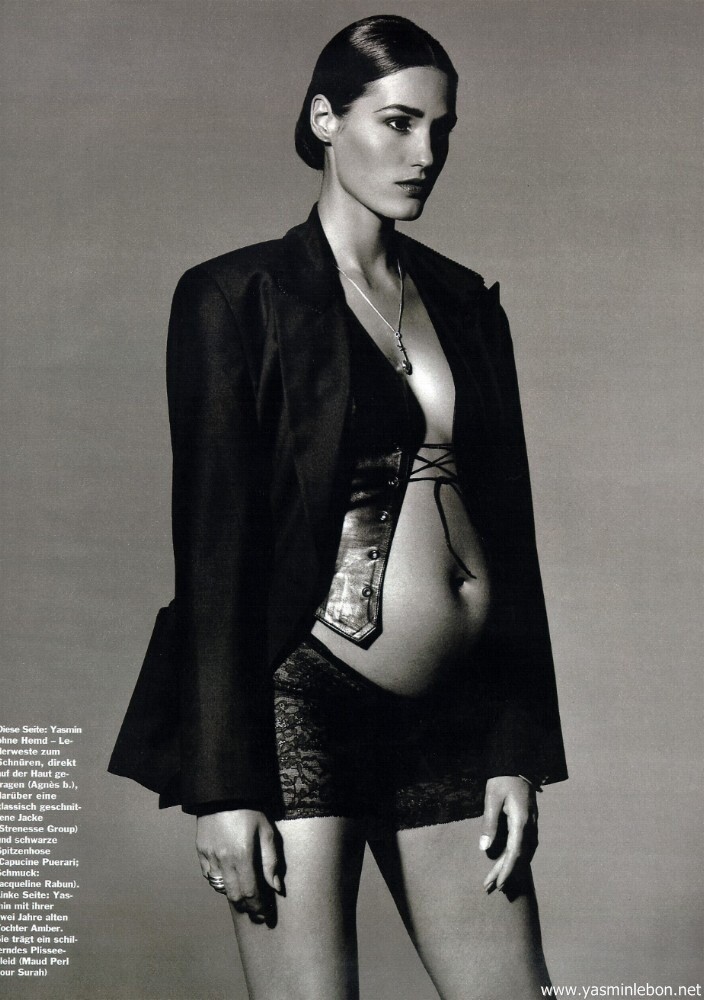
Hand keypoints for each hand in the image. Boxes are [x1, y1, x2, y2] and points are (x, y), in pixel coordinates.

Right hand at [196, 809, 282, 921]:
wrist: (222, 792)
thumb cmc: (249, 810)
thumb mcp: (266, 831)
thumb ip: (271, 861)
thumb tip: (276, 888)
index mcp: (243, 855)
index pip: (251, 892)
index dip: (259, 907)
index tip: (266, 914)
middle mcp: (224, 859)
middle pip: (235, 896)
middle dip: (247, 907)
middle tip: (257, 912)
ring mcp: (209, 856)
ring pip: (221, 888)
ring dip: (234, 896)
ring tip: (245, 897)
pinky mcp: (200, 851)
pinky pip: (209, 876)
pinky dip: (220, 882)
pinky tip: (229, 879)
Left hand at [479, 776, 537, 891]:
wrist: (517, 765)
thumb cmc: (502, 779)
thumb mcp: (492, 798)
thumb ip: (489, 823)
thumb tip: (484, 848)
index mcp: (521, 821)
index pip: (515, 852)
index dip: (507, 870)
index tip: (497, 883)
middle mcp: (530, 827)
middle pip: (519, 856)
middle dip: (505, 873)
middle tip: (489, 887)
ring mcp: (532, 826)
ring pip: (523, 853)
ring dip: (510, 867)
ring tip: (495, 880)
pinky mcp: (529, 824)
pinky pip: (524, 846)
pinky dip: (515, 858)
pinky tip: (506, 864)